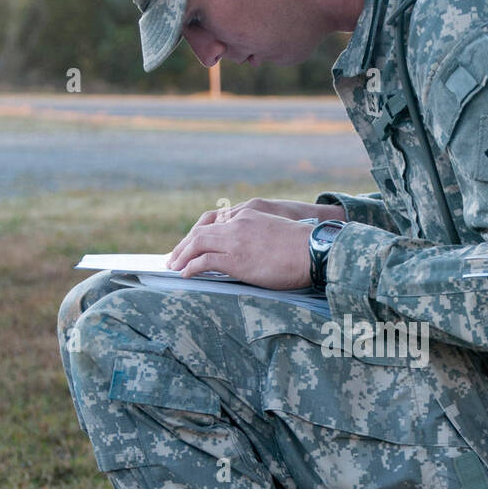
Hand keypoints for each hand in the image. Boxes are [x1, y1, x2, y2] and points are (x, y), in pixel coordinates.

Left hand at [165, 207, 316, 288]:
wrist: (313, 250)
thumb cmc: (303, 246)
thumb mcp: (277, 231)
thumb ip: (260, 235)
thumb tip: (253, 251)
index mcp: (248, 214)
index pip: (214, 221)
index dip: (198, 235)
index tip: (191, 246)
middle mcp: (238, 223)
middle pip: (201, 231)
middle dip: (184, 245)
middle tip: (174, 258)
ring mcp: (235, 240)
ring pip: (197, 244)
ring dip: (182, 256)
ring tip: (174, 267)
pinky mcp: (235, 259)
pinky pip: (204, 261)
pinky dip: (190, 268)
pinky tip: (185, 275)